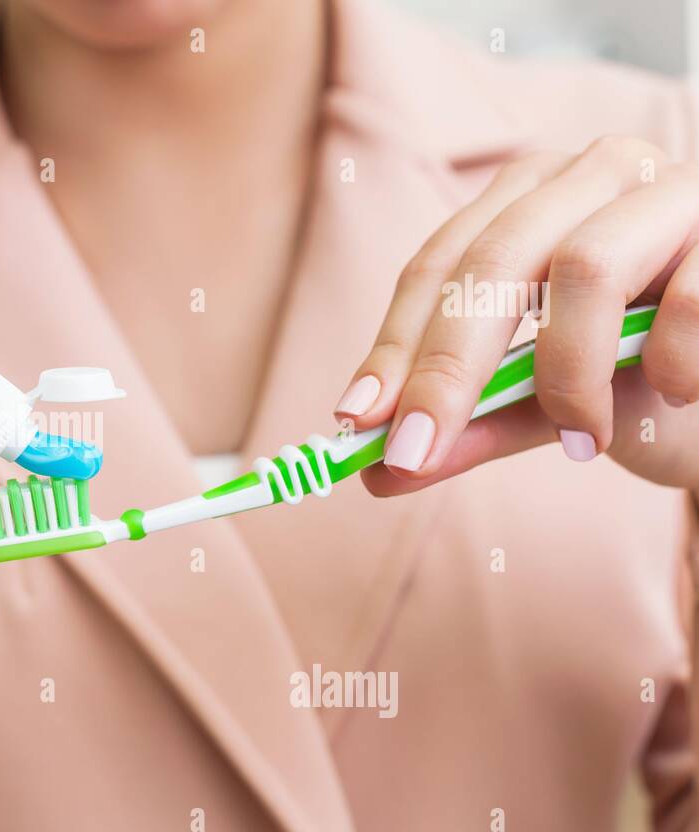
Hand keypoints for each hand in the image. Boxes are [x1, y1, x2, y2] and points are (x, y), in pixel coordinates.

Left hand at [334, 137, 698, 496]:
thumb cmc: (643, 378)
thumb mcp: (543, 404)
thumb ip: (469, 425)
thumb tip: (378, 470)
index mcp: (531, 198)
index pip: (441, 265)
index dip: (393, 344)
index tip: (355, 419)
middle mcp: (594, 173)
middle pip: (493, 259)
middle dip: (445, 366)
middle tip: (414, 450)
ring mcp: (671, 190)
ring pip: (584, 267)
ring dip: (568, 374)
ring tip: (582, 437)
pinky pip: (686, 302)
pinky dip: (669, 367)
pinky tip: (678, 393)